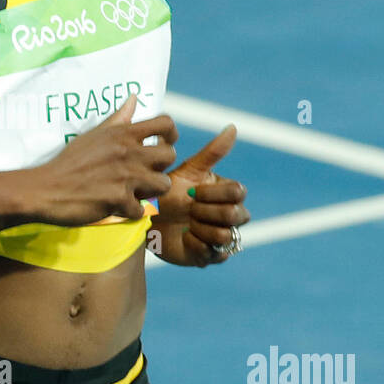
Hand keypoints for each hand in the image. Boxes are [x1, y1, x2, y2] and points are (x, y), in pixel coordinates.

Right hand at [31, 90, 178, 226]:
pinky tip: (118, 207)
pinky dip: (131, 212)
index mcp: (122, 134)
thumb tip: (135, 98)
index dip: (171, 134)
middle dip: (161, 166)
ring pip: (163, 184)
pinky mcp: (119, 201)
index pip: (165, 124)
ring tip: (135, 192)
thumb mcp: (93, 135)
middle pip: (170, 156)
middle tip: (146, 172)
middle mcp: (129, 152)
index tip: (164, 143)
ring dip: (151, 191)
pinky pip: (142, 210)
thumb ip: (118, 120)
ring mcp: (126, 177)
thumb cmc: (68, 162)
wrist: (46, 189)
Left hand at [147, 123, 249, 266]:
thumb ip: (212, 152)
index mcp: (226, 193)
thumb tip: (233, 127)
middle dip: (208, 212)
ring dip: (202, 229)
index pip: (238, 192)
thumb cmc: (167, 191)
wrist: (145, 218)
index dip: (215, 193)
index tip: (192, 192)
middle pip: (237, 215)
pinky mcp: (209, 256)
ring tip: (185, 224)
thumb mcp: (188, 171)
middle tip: (187, 210)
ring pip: (227, 235)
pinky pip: (215, 255)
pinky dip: (197, 246)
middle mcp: (228, 215)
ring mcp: (220, 236)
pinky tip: (184, 238)